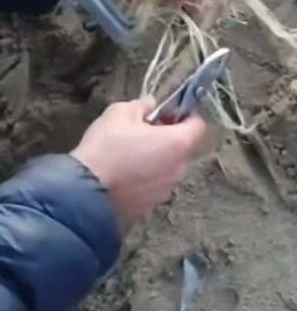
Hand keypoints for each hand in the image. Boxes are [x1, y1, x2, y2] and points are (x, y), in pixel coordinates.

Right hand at [72, 97, 207, 230]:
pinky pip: (154, 184)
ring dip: (156, 157)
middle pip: (182, 147)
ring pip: (168, 167)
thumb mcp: (120, 114)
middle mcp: (179, 169)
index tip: (166, 112)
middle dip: (167, 136)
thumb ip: (141, 105)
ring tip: (128, 152)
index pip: (198, 125)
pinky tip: (122, 173)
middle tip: (142, 130)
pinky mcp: (150, 206)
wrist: (84, 195)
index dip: (185, 115)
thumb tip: (150, 104)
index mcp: (178, 144)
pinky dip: (145, 176)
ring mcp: (166, 190)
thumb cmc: (107, 149)